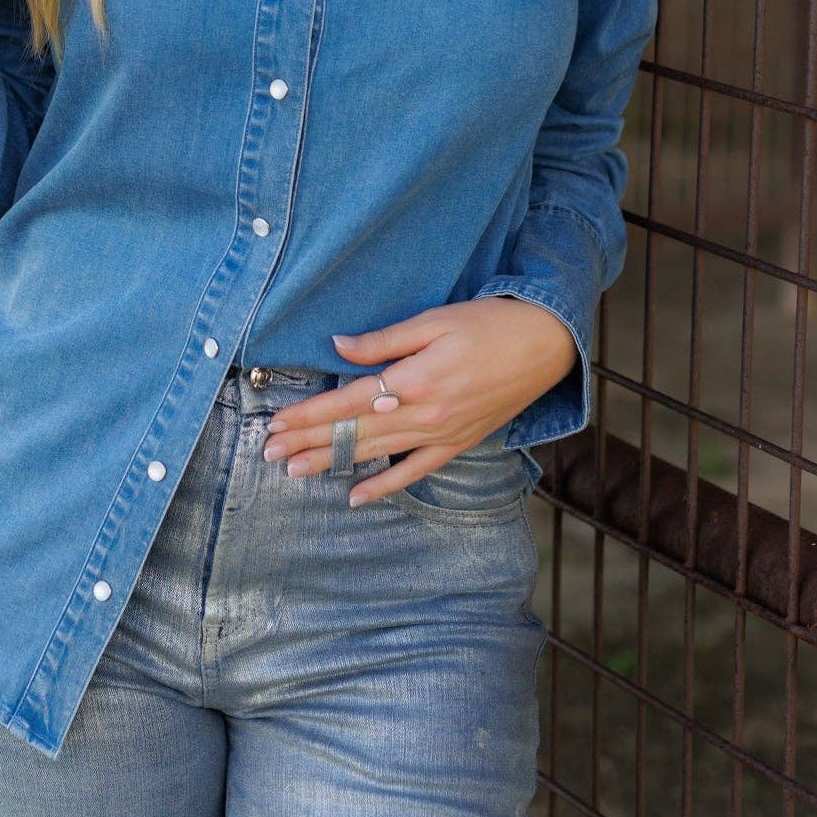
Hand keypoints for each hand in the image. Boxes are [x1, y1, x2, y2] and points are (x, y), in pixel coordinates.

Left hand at [260, 298, 578, 505]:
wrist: (546, 345)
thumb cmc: (488, 323)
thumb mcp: (434, 320)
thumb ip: (384, 341)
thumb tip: (337, 345)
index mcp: (414, 380)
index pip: (348, 402)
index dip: (309, 415)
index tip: (276, 424)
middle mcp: (424, 414)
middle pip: (354, 431)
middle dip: (309, 442)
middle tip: (269, 452)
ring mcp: (441, 434)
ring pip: (376, 453)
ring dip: (333, 462)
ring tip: (295, 471)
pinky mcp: (458, 443)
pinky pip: (415, 471)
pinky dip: (385, 486)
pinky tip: (357, 496)